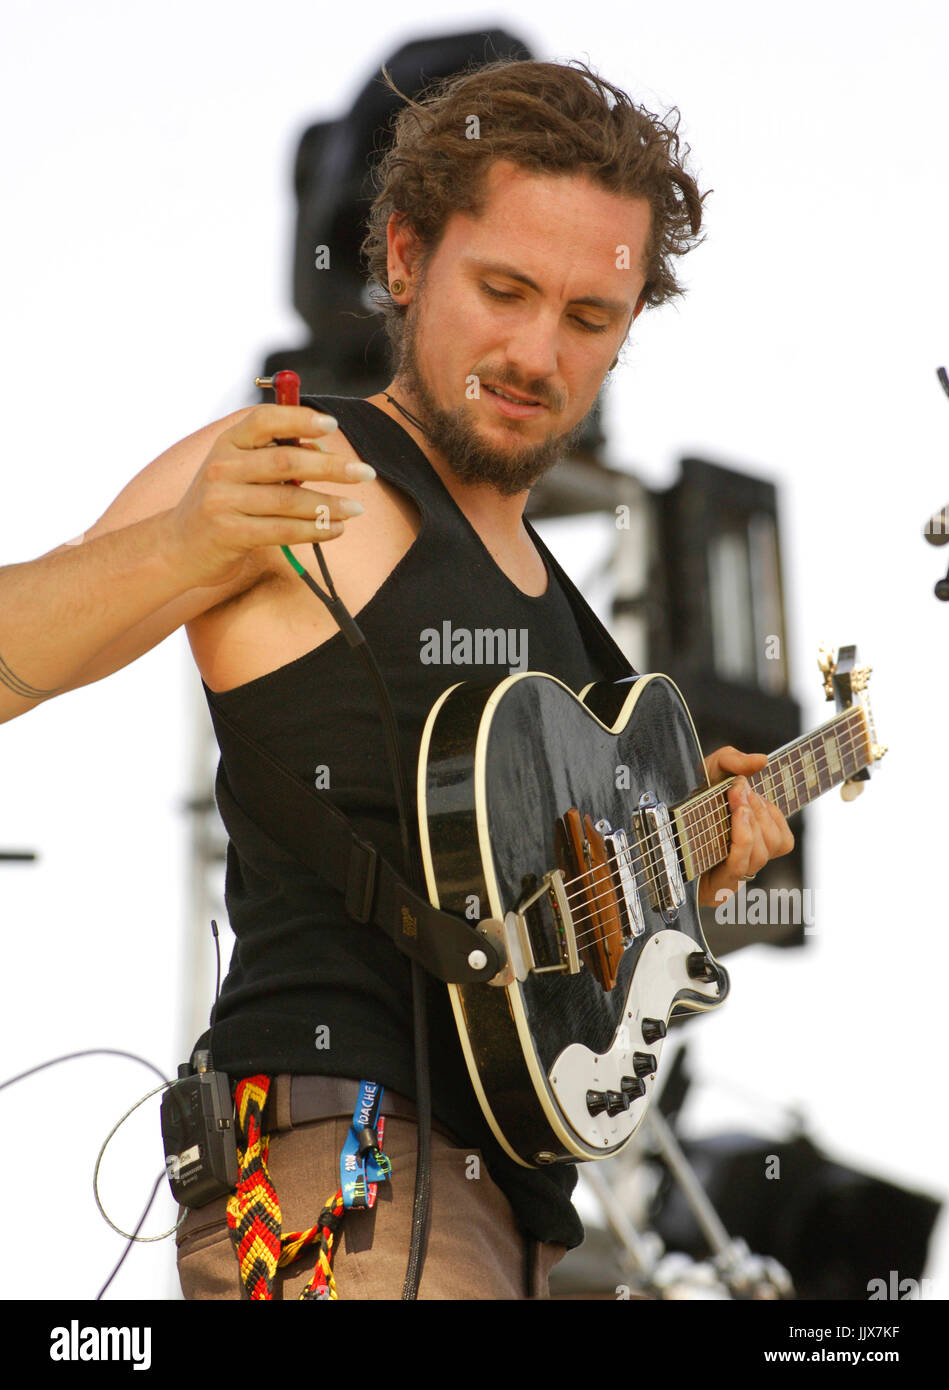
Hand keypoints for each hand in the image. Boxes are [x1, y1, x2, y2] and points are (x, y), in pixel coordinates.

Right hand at [164, 405, 374, 587]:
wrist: (179, 545)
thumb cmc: (224, 501)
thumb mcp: (238, 469)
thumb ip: (275, 456)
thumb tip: (325, 452)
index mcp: (228, 442)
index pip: (265, 421)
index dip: (300, 419)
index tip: (333, 425)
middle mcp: (223, 467)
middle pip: (286, 462)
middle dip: (332, 467)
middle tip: (365, 472)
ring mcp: (224, 501)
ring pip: (288, 500)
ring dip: (329, 504)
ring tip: (357, 508)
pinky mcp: (231, 533)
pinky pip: (283, 530)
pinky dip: (315, 530)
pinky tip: (336, 529)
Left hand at [697, 746, 794, 908]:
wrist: (653, 822)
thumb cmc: (687, 799)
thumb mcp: (709, 770)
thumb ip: (735, 760)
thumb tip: (762, 760)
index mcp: (752, 839)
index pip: (781, 839)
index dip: (771, 812)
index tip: (747, 788)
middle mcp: (745, 859)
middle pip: (774, 843)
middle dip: (758, 811)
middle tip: (738, 791)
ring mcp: (733, 875)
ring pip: (761, 854)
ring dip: (751, 823)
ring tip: (735, 804)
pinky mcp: (717, 888)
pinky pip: (740, 866)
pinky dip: (742, 840)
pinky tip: (735, 820)